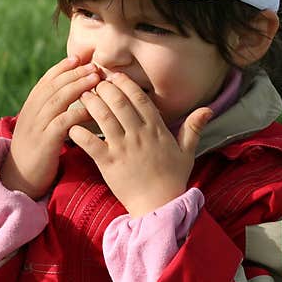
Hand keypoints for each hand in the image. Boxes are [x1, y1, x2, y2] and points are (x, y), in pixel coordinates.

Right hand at [0, 55, 100, 198]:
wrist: (19, 180)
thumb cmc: (36, 153)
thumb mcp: (40, 127)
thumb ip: (51, 111)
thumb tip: (69, 94)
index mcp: (30, 108)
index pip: (46, 81)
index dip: (62, 68)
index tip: (78, 58)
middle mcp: (31, 113)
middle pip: (53, 86)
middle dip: (74, 73)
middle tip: (92, 65)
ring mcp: (36, 127)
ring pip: (57, 100)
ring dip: (78, 86)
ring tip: (95, 78)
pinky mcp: (44, 142)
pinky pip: (62, 123)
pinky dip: (77, 113)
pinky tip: (92, 108)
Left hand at [67, 73, 212, 216]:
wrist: (159, 205)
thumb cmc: (173, 178)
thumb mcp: (187, 151)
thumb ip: (194, 127)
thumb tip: (208, 109)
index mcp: (157, 130)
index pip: (140, 98)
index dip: (126, 84)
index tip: (115, 75)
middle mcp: (139, 136)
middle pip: (119, 103)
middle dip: (105, 88)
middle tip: (95, 82)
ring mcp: (123, 149)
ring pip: (104, 118)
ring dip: (91, 104)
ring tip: (83, 96)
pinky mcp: (108, 164)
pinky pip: (91, 144)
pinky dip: (80, 133)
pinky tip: (72, 125)